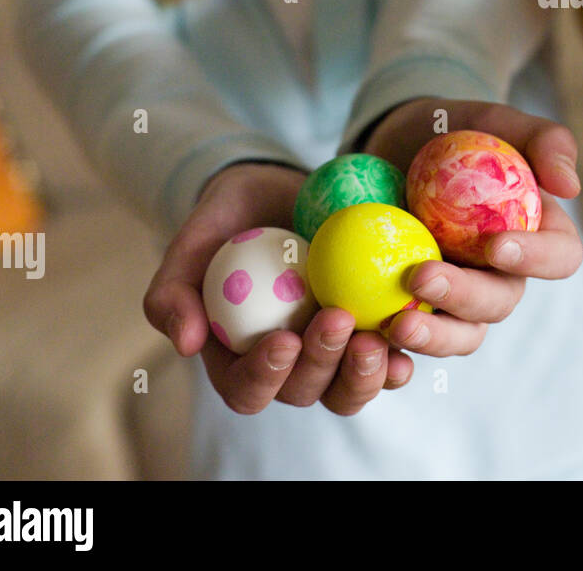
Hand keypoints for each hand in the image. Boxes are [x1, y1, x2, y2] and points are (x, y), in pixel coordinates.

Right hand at [142, 162, 409, 415]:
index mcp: (239, 357)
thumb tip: (185, 344)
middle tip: (338, 320)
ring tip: (378, 339)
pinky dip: (399, 357)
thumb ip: (173, 290)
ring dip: (364, 374)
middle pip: (305, 391)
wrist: (281, 190)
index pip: (247, 390)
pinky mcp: (371, 330)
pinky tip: (410, 335)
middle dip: (322, 364)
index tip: (283, 339)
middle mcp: (289, 365)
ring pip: (349, 388)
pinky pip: (388, 358)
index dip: (265, 376)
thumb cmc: (229, 219)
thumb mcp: (194, 242)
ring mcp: (333, 352)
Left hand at [361, 98, 582, 356]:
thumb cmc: (456, 132)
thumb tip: (571, 186)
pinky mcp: (416, 309)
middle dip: (464, 297)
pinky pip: (412, 338)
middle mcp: (503, 275)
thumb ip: (541, 140)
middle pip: (500, 303)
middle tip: (421, 277)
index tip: (496, 244)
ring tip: (396, 325)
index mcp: (538, 235)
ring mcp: (459, 299)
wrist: (395, 146)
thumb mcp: (495, 121)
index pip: (559, 257)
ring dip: (433, 338)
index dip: (536, 259)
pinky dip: (393, 348)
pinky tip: (369, 338)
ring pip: (461, 335)